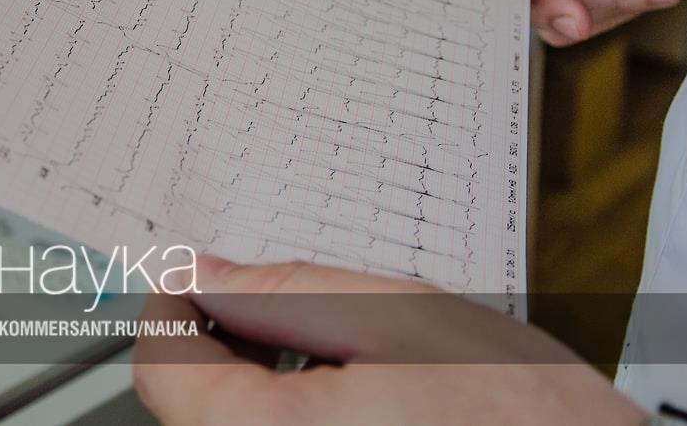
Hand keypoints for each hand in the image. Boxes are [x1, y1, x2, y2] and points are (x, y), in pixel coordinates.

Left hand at [133, 256, 645, 425]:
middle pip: (192, 409)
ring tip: (325, 347)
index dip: (174, 306)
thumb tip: (207, 275)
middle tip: (276, 299)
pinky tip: (342, 393)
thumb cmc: (522, 415)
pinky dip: (289, 416)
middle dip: (222, 342)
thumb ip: (285, 293)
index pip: (164, 371)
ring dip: (255, 383)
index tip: (198, 275)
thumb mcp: (399, 316)